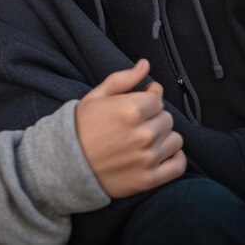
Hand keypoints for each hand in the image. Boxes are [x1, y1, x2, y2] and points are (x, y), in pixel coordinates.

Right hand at [75, 59, 185, 197]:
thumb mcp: (96, 96)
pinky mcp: (149, 179)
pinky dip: (174, 158)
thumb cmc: (81, 126)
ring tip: (146, 138)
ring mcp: (147, 158)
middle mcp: (143, 133)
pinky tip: (159, 153)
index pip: (158, 98)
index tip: (141, 101)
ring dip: (164, 136)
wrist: (66, 163)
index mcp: (130, 109)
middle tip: (137, 122)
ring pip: (175, 139)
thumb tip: (145, 64)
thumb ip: (123, 79)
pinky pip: (178, 165)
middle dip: (154, 116)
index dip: (149, 97)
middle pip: (167, 118)